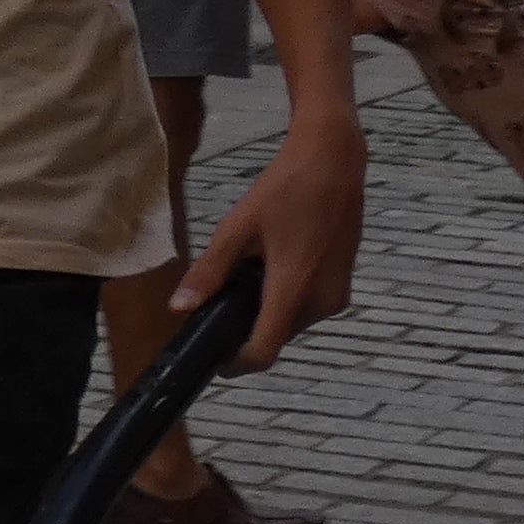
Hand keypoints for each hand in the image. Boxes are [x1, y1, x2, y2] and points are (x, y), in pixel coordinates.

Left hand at [174, 108, 360, 368]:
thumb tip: (179, 308)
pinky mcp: (343, 283)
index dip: (235, 363)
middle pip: (276, 337)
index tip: (214, 358)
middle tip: (220, 299)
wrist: (333, 160)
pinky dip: (286, 297)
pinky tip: (270, 264)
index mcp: (294, 291)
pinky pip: (307, 305)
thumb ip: (209, 272)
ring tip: (247, 272)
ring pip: (292, 322)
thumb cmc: (285, 189)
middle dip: (248, 328)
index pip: (263, 353)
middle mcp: (322, 302)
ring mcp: (337, 294)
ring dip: (267, 310)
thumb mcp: (238, 229)